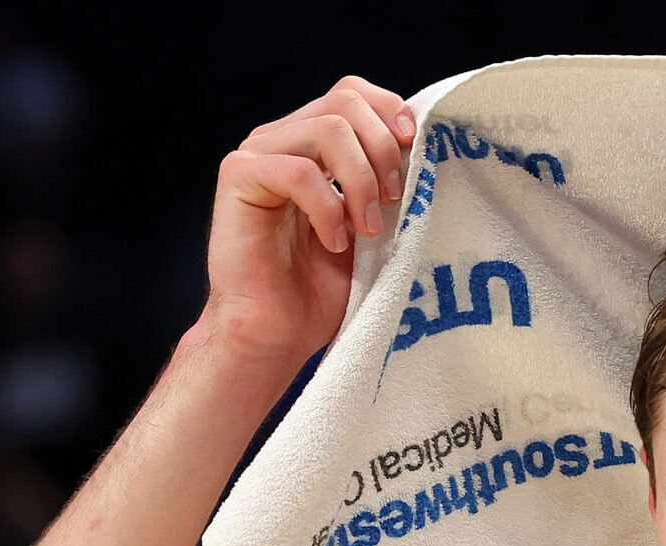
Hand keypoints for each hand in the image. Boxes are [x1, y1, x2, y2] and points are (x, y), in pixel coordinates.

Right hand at [198, 77, 414, 368]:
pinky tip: (334, 241)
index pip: (355, 93)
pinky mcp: (239, 177)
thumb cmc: (323, 288)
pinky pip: (298, 171)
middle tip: (395, 202)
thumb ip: (388, 183)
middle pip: (345, 101)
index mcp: (314, 143)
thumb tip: (426, 151)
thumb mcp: (372, 226)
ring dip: (361, 181)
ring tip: (366, 229)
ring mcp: (258, 154)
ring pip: (327, 129)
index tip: (416, 154)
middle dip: (383, 150)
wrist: (278, 332)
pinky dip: (327, 207)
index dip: (391, 114)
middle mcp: (284, 138)